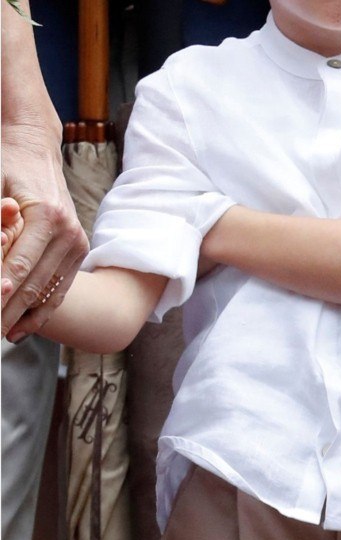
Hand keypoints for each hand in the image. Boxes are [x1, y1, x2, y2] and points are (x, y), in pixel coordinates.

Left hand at [1, 126, 88, 340]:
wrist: (35, 149)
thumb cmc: (4, 165)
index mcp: (46, 215)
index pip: (17, 267)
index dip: (0, 294)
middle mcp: (68, 231)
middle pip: (32, 285)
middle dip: (7, 312)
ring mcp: (77, 241)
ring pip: (47, 291)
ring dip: (23, 317)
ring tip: (1, 336)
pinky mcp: (79, 248)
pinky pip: (60, 288)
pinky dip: (42, 310)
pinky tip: (22, 328)